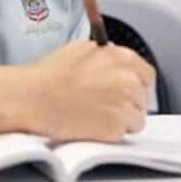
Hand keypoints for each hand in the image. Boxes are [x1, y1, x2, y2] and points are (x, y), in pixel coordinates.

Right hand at [0, 41, 154, 141]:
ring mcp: (124, 105)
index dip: (136, 84)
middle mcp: (129, 80)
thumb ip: (105, 54)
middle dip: (128, 102)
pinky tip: (92, 125)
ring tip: (97, 116)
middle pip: (143, 98)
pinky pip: (123, 133)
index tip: (127, 91)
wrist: (33, 98)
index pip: (147, 75)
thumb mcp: (81, 48)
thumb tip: (113, 57)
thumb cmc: (50, 74)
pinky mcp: (116, 128)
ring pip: (137, 118)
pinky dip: (111, 133)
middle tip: (106, 105)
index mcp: (122, 58)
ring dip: (122, 120)